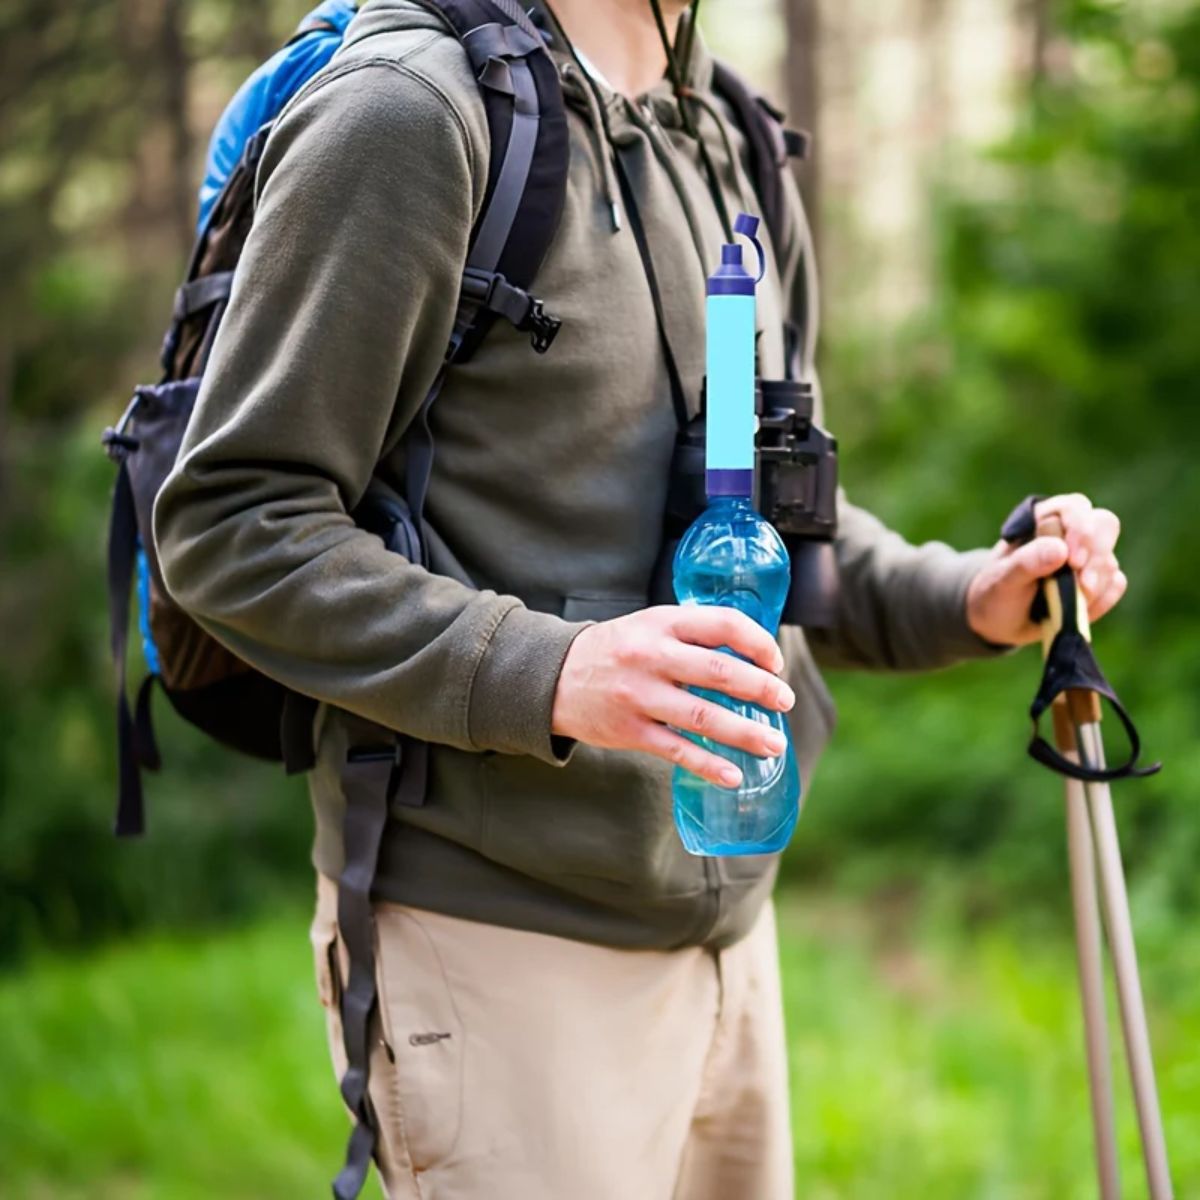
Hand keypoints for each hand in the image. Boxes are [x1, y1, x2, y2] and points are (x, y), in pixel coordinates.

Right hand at [551, 606, 794, 787]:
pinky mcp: (629, 730)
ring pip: (702, 715)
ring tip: (774, 744)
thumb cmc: (617, 650)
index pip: (722, 624)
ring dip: (744, 732)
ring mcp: (639, 695)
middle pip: (719, 671)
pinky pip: (676, 749)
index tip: (775, 663)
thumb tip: (753, 655)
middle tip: (785, 702)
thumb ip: (693, 634)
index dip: (757, 642)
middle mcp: (651, 655)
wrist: (554, 676)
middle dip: (761, 689)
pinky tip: (733, 775)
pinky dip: (708, 764)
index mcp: (662, 623)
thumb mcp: (650, 625)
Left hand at [966, 493, 1126, 646]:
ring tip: (1065, 603)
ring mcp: (1088, 556)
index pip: (1075, 507)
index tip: (1073, 561)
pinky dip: (1101, 600)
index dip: (1080, 529)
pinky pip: (1115, 585)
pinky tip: (1077, 610)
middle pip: (1105, 525)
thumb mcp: (1002, 579)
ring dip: (1094, 584)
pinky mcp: (1099, 580)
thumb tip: (1060, 550)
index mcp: (1043, 518)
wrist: (999, 621)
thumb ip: (1026, 562)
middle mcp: (1070, 532)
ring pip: (1110, 560)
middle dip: (1096, 556)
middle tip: (1082, 585)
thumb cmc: (996, 592)